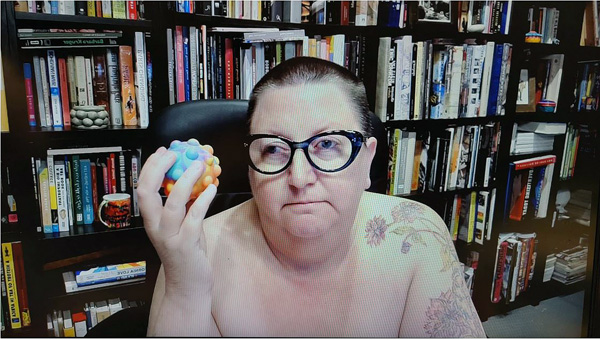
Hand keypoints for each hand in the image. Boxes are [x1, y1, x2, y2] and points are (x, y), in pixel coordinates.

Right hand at [137, 147, 216, 295]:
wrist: (188, 284)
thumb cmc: (186, 251)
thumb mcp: (180, 223)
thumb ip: (183, 203)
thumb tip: (192, 175)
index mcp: (151, 219)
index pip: (142, 188)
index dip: (150, 167)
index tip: (163, 151)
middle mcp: (155, 227)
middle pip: (147, 192)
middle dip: (159, 169)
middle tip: (175, 154)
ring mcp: (169, 236)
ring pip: (172, 203)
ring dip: (186, 180)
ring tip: (198, 165)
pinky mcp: (185, 245)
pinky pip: (194, 217)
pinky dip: (203, 200)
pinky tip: (212, 188)